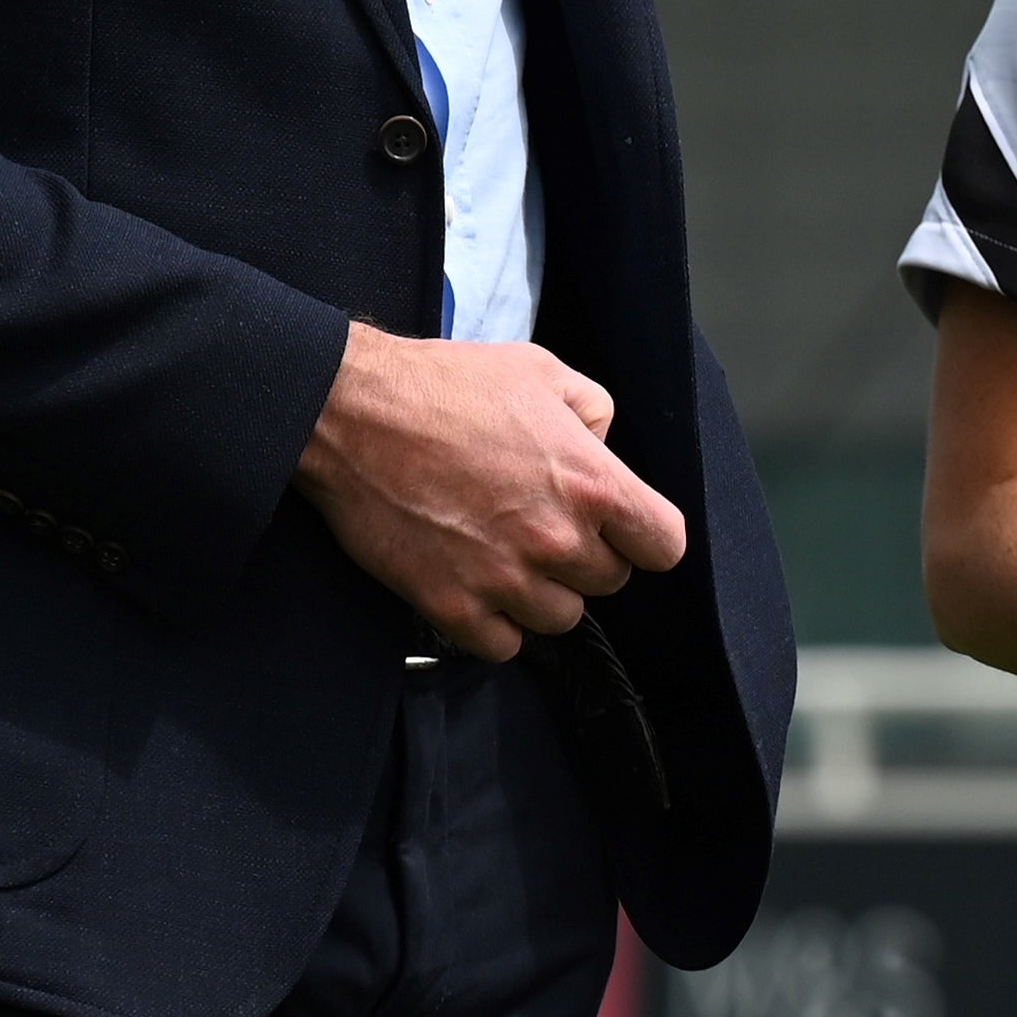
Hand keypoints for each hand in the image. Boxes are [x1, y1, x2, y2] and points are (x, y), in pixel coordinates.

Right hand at [296, 322, 685, 658]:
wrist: (352, 413)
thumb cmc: (444, 385)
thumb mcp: (542, 371)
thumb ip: (594, 410)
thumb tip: (602, 448)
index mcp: (592, 483)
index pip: (664, 544)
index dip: (647, 537)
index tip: (626, 530)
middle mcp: (557, 539)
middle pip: (610, 581)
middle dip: (587, 557)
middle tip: (546, 526)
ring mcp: (503, 579)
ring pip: (560, 619)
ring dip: (543, 594)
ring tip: (509, 554)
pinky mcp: (451, 606)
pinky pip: (503, 646)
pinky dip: (496, 625)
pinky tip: (478, 584)